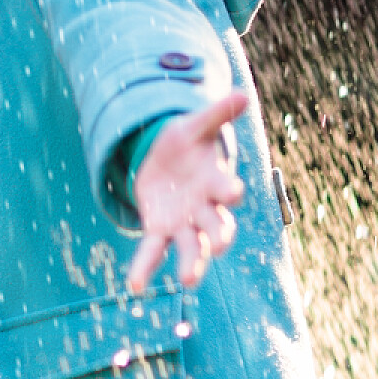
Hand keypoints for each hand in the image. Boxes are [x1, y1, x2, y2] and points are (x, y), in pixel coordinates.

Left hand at [126, 93, 249, 294]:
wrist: (164, 158)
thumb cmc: (186, 143)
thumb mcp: (196, 125)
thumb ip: (217, 114)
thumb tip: (242, 93)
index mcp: (215, 182)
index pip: (226, 189)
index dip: (229, 190)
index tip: (233, 192)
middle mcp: (204, 208)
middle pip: (216, 226)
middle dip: (219, 236)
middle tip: (218, 246)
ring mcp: (183, 222)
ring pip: (190, 246)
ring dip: (191, 262)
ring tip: (188, 279)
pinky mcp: (159, 228)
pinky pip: (152, 251)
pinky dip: (144, 268)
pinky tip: (135, 286)